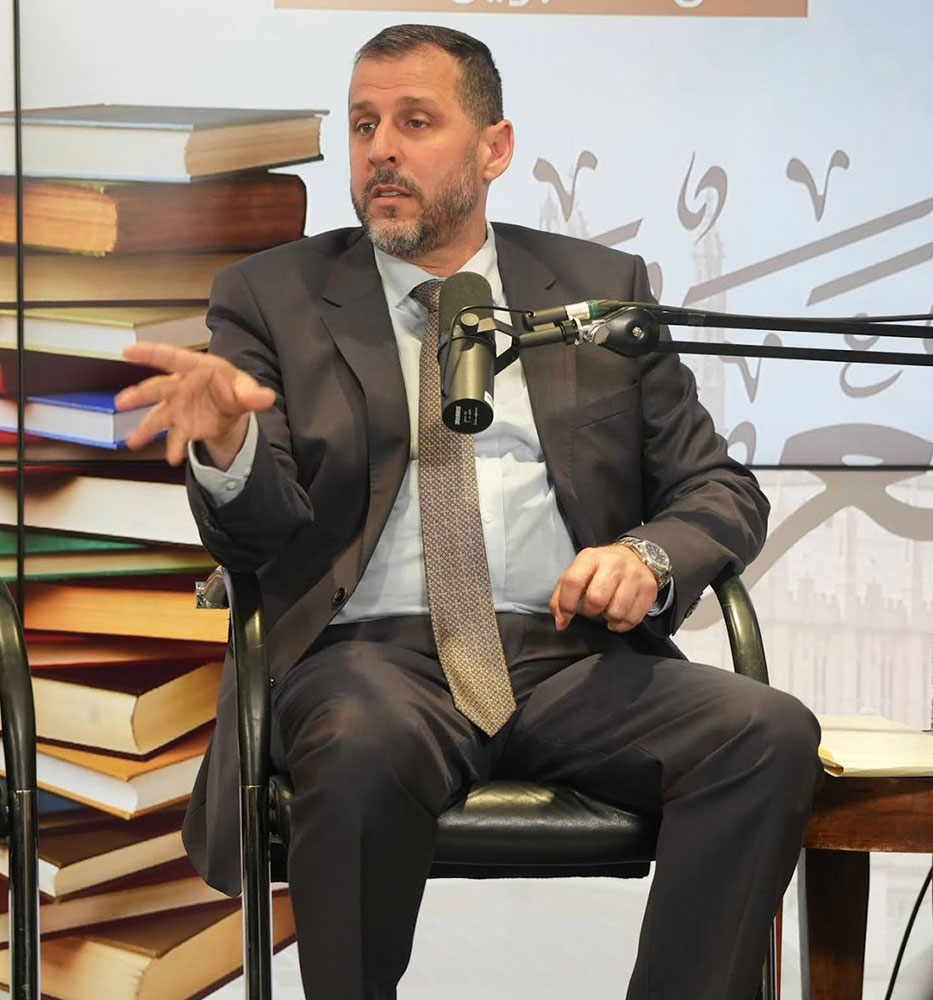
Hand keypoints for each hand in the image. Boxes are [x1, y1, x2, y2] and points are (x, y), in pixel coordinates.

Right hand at [115, 342, 275, 467]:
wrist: (231, 407)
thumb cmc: (233, 387)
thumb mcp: (245, 388)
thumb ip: (253, 394)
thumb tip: (267, 397)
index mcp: (196, 368)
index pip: (172, 358)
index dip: (150, 353)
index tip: (128, 350)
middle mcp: (180, 386)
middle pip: (158, 389)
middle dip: (140, 395)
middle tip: (123, 402)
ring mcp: (178, 406)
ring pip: (158, 415)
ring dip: (145, 428)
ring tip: (133, 441)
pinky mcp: (182, 425)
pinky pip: (175, 437)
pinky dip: (174, 448)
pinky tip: (173, 459)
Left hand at [549, 544, 657, 632]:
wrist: (636, 556)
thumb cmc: (601, 569)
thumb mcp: (579, 573)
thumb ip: (562, 596)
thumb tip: (561, 622)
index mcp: (590, 558)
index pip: (572, 582)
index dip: (566, 604)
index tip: (567, 615)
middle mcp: (613, 564)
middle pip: (596, 600)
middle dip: (591, 611)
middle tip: (594, 607)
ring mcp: (633, 575)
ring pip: (616, 612)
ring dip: (609, 618)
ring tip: (609, 608)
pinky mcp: (649, 588)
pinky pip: (633, 619)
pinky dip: (623, 624)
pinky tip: (620, 614)